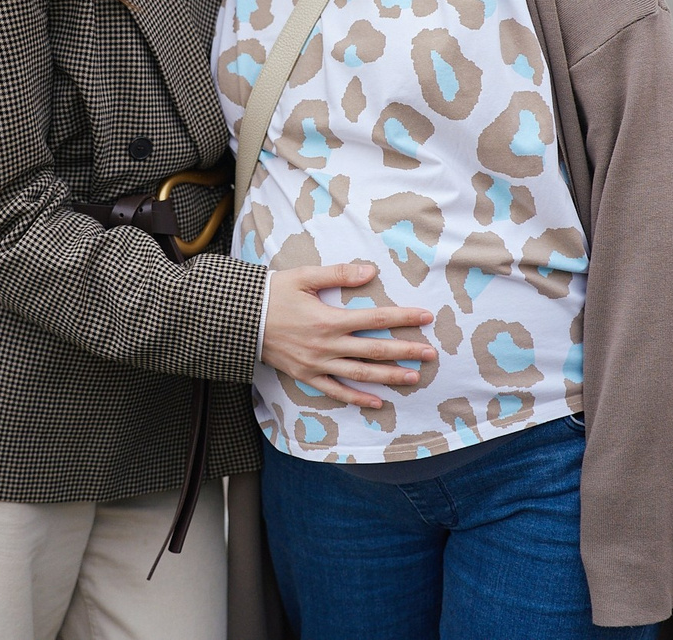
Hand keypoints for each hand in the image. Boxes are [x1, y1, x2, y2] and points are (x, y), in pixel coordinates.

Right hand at [260, 262, 435, 410]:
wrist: (240, 319)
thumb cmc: (273, 294)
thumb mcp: (303, 277)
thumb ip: (338, 274)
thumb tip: (370, 271)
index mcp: (329, 319)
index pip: (375, 318)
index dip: (403, 318)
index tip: (425, 317)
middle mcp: (327, 345)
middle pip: (375, 350)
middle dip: (406, 351)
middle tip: (431, 354)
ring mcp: (317, 364)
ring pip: (361, 374)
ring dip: (390, 376)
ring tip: (414, 378)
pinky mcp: (307, 376)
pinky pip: (336, 391)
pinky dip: (357, 398)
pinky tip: (377, 401)